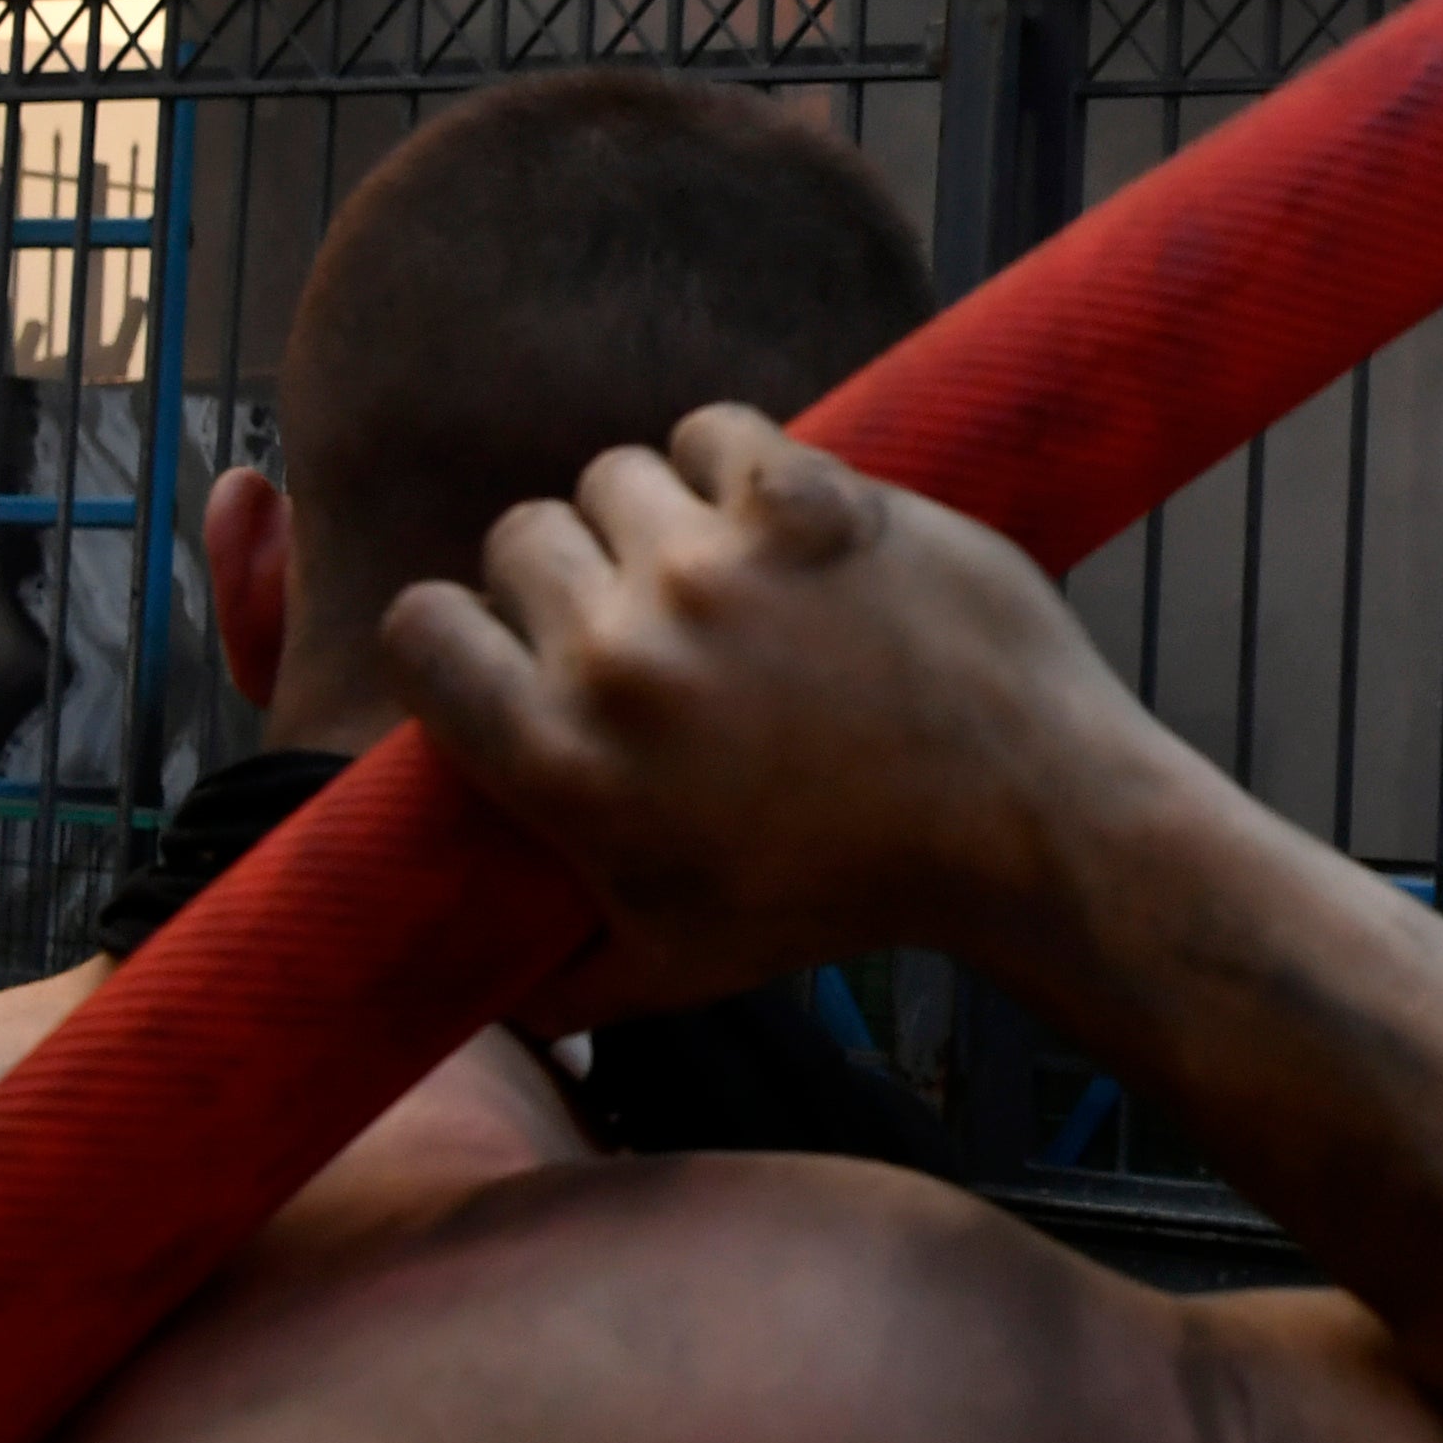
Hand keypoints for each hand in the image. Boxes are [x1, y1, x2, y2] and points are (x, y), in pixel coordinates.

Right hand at [378, 407, 1154, 1026]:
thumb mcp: (681, 965)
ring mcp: (715, 572)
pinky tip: (777, 516)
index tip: (512, 636)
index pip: (420, 632)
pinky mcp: (807, 503)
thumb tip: (506, 1011)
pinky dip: (738, 460)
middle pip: (523, 536)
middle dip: (575, 569)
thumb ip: (569, 982)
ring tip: (725, 569)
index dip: (457, 625)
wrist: (1022, 820)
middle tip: (650, 613)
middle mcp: (620, 658)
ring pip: (619, 475)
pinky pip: (715, 431)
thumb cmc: (849, 895)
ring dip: (660, 512)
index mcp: (564, 762)